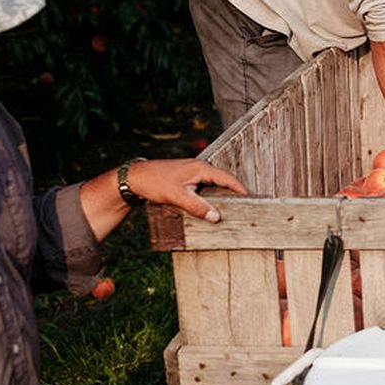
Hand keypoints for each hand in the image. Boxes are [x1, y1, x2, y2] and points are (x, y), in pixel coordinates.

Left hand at [126, 159, 246, 222]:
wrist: (134, 178)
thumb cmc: (155, 183)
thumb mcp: (178, 197)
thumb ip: (198, 207)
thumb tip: (216, 217)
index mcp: (201, 168)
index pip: (228, 178)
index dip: (240, 189)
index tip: (251, 199)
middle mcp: (199, 167)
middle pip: (223, 180)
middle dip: (233, 192)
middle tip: (243, 206)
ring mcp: (192, 171)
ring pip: (213, 183)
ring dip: (221, 194)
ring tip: (228, 208)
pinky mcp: (186, 177)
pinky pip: (204, 185)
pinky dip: (210, 194)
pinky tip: (208, 205)